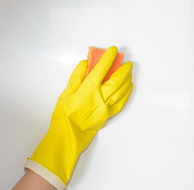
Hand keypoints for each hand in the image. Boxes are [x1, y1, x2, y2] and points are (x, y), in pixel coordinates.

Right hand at [25, 46, 132, 189]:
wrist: (68, 135)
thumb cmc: (64, 115)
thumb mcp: (65, 93)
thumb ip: (76, 77)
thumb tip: (85, 64)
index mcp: (88, 89)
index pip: (102, 68)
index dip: (108, 57)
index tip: (113, 50)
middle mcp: (100, 97)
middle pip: (117, 79)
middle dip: (123, 69)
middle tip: (127, 63)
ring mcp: (106, 107)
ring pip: (121, 90)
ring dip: (127, 80)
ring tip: (129, 73)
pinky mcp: (108, 115)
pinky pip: (121, 102)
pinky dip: (126, 94)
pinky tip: (128, 89)